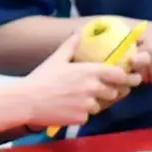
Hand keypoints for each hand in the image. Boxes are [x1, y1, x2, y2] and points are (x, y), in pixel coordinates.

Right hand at [20, 35, 139, 128]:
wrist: (26, 100)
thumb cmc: (41, 78)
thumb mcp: (57, 58)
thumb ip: (71, 46)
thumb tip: (78, 32)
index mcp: (89, 71)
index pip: (119, 74)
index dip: (124, 77)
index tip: (125, 79)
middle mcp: (92, 88)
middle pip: (114, 93)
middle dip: (109, 93)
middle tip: (99, 91)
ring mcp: (87, 105)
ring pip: (101, 106)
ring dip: (95, 104)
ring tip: (78, 99)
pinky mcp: (81, 118)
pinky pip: (88, 117)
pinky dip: (81, 114)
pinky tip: (68, 109)